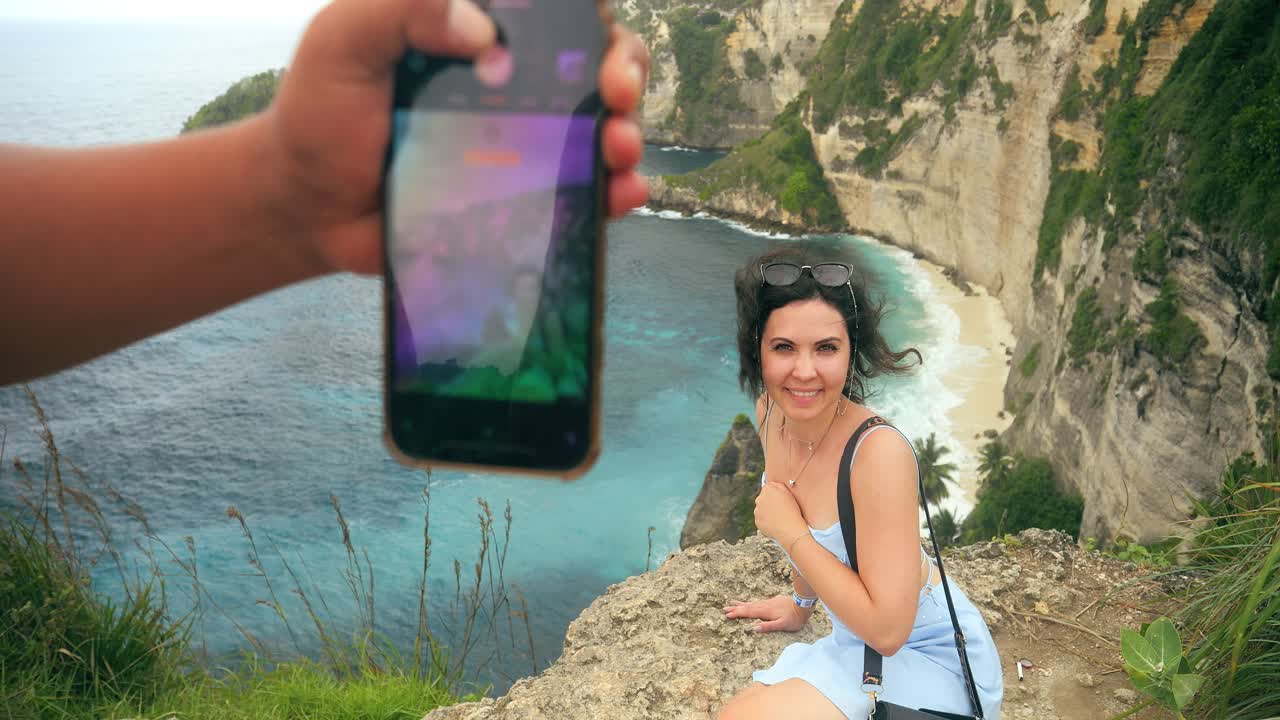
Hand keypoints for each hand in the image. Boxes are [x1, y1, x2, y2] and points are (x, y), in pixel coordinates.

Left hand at [263, 0, 650, 275]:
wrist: (309, 207)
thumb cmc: (322, 114)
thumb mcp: (343, 41)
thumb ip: (400, 10)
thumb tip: (481, 28)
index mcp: (480, 35)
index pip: (555, 13)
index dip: (591, 18)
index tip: (593, 32)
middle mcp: (515, 84)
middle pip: (598, 63)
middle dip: (626, 70)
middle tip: (616, 93)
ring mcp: (525, 144)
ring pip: (603, 127)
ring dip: (629, 132)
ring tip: (619, 147)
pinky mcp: (524, 201)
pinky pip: (585, 194)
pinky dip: (617, 193)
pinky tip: (621, 194)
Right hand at [723, 595, 808, 632]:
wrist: (802, 605)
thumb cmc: (794, 618)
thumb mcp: (782, 625)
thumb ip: (769, 626)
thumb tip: (754, 628)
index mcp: (765, 612)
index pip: (748, 613)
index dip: (737, 614)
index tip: (727, 615)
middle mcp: (764, 606)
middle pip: (747, 607)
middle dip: (736, 608)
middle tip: (724, 609)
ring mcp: (768, 602)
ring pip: (752, 603)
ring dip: (741, 604)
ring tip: (732, 603)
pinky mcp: (772, 601)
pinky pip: (757, 602)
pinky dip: (750, 603)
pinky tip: (749, 603)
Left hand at [754, 480, 806, 544]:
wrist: (790, 530)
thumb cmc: (793, 511)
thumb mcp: (789, 494)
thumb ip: (779, 486)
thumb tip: (773, 484)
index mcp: (767, 490)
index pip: (767, 487)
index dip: (774, 493)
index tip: (780, 499)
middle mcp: (759, 499)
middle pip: (763, 498)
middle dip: (769, 502)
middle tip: (780, 509)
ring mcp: (757, 511)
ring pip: (761, 509)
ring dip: (767, 511)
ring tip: (779, 517)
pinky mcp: (757, 522)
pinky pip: (761, 519)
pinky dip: (766, 521)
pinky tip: (776, 523)